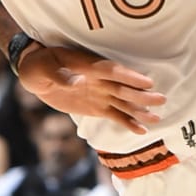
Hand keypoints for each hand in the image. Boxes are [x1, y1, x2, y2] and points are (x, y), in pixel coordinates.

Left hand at [17, 42, 162, 132]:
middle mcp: (99, 80)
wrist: (35, 72)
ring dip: (139, 110)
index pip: (112, 71)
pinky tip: (141, 130)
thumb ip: (61, 75)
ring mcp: (99, 93)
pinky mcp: (97, 106)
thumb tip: (78, 82)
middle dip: (141, 95)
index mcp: (88, 66)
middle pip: (123, 88)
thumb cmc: (39, 65)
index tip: (147, 82)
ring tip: (156, 118)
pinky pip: (115, 115)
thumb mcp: (44, 68)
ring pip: (123, 102)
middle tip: (161, 100)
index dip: (129, 77)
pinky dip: (128, 122)